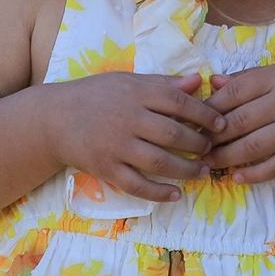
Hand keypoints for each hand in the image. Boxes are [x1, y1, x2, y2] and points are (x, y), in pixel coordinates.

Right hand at [52, 72, 226, 201]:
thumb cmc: (95, 96)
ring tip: (202, 172)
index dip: (204, 114)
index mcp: (135, 93)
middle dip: (198, 144)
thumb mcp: (127, 82)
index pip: (178, 103)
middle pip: (172, 134)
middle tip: (212, 150)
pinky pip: (137, 185)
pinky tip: (175, 194)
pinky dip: (158, 192)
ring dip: (186, 170)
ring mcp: (116, 145)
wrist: (54, 119)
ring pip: (159, 161)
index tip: (220, 124)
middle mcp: (127, 118)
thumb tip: (198, 81)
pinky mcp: (105, 168)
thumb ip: (163, 84)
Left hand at [205, 59, 274, 182]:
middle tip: (195, 144)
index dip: (209, 107)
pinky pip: (274, 167)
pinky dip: (253, 174)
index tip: (194, 118)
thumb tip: (213, 83)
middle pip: (239, 121)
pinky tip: (237, 177)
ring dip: (225, 157)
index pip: (234, 93)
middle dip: (212, 135)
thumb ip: (249, 78)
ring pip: (252, 147)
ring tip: (209, 161)